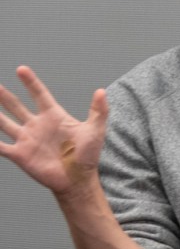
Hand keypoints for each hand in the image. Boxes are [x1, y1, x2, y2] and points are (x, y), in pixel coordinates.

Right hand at [0, 65, 108, 197]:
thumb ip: (99, 111)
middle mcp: (37, 125)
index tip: (21, 69)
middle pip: (16, 106)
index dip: (30, 82)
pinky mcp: (20, 154)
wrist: (78, 179)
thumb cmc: (87, 156)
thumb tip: (101, 91)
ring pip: (4, 122)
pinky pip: (0, 146)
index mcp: (54, 116)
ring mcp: (27, 139)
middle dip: (4, 95)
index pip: (39, 95)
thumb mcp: (95, 131)